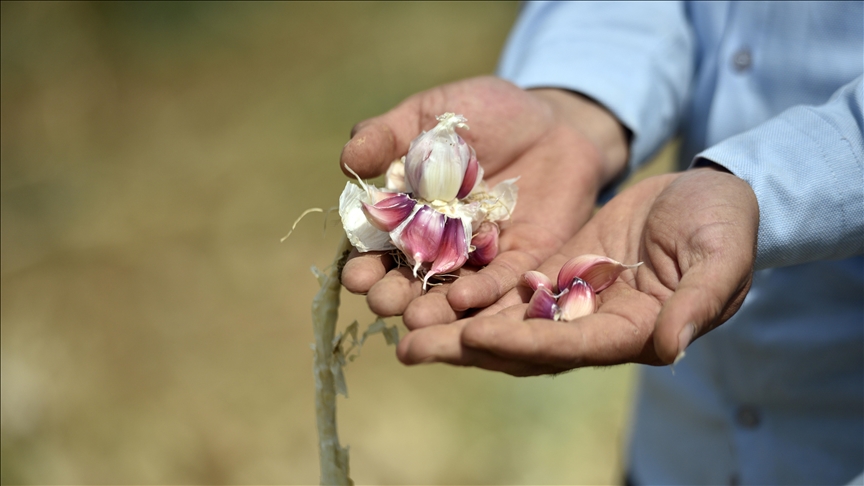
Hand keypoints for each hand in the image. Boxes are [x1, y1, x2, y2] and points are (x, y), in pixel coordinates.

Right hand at [340, 76, 628, 326]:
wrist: (551, 117)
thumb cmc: (482, 112)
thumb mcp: (429, 114)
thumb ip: (387, 135)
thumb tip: (348, 160)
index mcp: (407, 214)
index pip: (378, 246)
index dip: (364, 263)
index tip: (354, 277)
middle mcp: (439, 244)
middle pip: (411, 277)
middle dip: (395, 293)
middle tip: (383, 303)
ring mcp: (481, 256)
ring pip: (452, 289)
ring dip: (434, 307)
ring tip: (416, 319)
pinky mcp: (522, 258)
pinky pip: (501, 279)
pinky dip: (482, 290)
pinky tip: (463, 300)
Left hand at [396, 167, 758, 374]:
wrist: (709, 196)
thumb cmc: (725, 224)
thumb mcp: (722, 256)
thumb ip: (700, 301)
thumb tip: (671, 348)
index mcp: (632, 331)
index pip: (570, 346)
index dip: (524, 343)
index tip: (477, 336)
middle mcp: (592, 325)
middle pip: (521, 345)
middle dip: (465, 348)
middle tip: (408, 348)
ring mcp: (569, 300)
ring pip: (503, 319)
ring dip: (452, 325)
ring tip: (399, 323)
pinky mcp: (554, 270)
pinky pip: (505, 286)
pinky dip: (468, 291)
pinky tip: (425, 286)